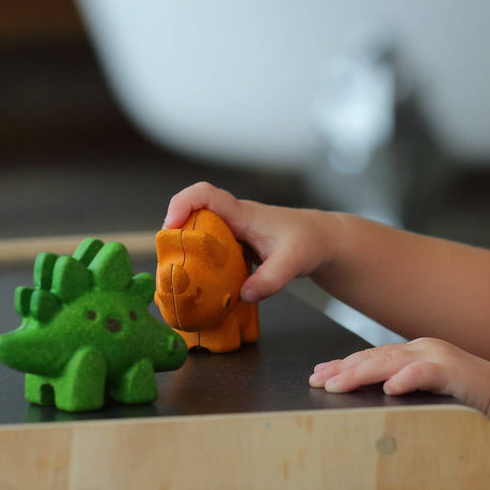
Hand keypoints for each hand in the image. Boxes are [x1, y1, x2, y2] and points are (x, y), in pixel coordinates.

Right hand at [163, 182, 335, 301]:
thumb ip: (270, 279)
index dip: (183, 204)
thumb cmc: (309, 242)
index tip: (171, 227)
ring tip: (176, 272)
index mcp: (243, 214)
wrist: (321, 240)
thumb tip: (243, 295)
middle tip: (167, 259)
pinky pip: (209, 247)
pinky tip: (200, 282)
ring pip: (199, 230)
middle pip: (193, 212)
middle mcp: (233, 219)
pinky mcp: (234, 245)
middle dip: (175, 231)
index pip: (206, 195)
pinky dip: (200, 260)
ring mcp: (232, 231)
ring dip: (185, 247)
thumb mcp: (293, 262)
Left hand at [308, 337, 489, 420]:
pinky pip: (425, 372)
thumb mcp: (426, 399)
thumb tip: (367, 413)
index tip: (317, 377)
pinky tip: (389, 387)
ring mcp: (439, 357)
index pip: (370, 358)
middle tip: (317, 382)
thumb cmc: (467, 408)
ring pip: (391, 362)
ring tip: (337, 385)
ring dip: (361, 373)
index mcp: (414, 354)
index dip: (343, 366)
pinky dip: (406, 378)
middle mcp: (422, 349)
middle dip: (342, 369)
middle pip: (374, 357)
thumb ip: (402, 397)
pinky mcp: (455, 372)